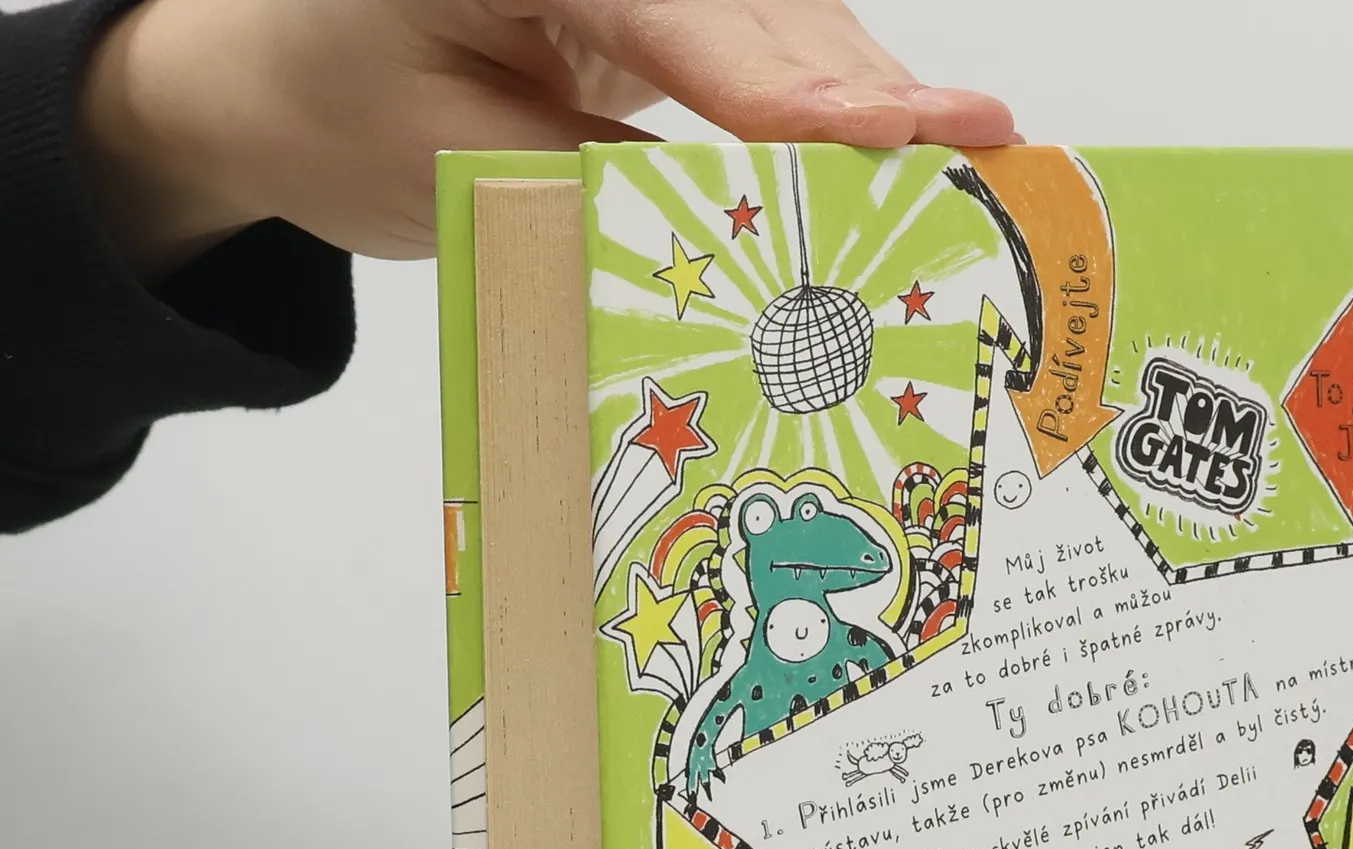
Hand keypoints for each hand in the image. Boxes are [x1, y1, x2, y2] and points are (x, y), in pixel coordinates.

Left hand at [78, 0, 1016, 275]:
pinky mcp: (659, 0)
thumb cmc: (339, 116)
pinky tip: (899, 150)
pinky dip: (826, 108)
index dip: (793, 83)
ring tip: (973, 158)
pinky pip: (764, 48)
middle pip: (764, 9)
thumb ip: (598, 183)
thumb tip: (747, 228)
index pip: (684, 15)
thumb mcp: (458, 168)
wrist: (273, 74)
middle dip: (867, 91)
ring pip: (783, 22)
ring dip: (869, 102)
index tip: (887, 129)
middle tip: (985, 151)